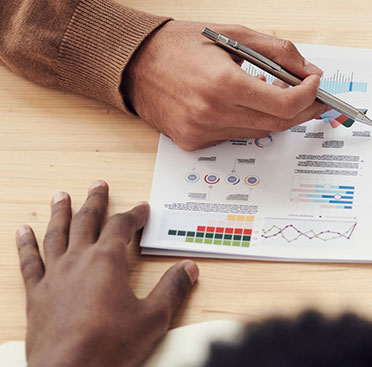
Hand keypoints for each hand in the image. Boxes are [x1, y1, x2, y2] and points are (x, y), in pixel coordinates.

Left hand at [16, 181, 198, 366]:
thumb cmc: (109, 348)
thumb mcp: (152, 318)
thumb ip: (172, 289)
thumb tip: (188, 269)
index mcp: (108, 262)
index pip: (122, 226)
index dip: (134, 215)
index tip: (142, 209)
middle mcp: (78, 262)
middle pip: (87, 221)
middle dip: (96, 202)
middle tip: (99, 185)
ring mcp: (54, 277)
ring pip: (56, 235)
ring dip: (61, 213)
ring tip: (62, 196)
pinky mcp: (36, 296)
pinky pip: (29, 263)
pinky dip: (26, 245)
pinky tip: (23, 232)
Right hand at [123, 21, 327, 150]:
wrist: (131, 62)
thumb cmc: (180, 43)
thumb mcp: (234, 33)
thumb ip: (278, 52)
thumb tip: (310, 71)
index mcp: (222, 83)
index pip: (285, 104)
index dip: (309, 95)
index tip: (316, 83)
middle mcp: (211, 113)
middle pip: (278, 123)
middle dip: (303, 109)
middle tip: (313, 94)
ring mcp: (201, 132)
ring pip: (260, 132)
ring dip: (278, 115)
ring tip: (280, 92)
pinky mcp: (193, 142)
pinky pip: (236, 136)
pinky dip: (251, 121)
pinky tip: (247, 102)